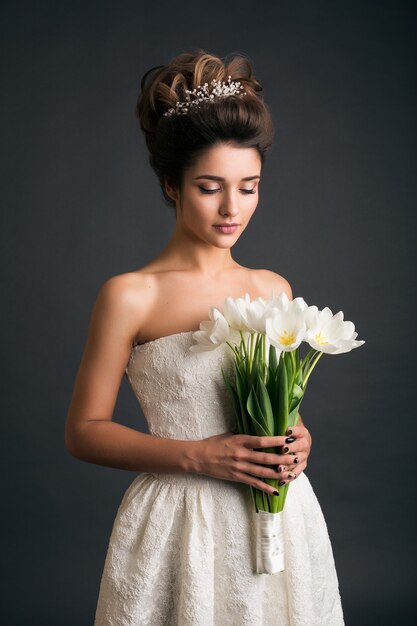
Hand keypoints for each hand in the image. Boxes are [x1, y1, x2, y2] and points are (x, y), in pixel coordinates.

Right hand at [192, 427, 310, 495]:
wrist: (199, 457)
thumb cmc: (214, 443)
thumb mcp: (230, 435)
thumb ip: (245, 436)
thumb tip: (260, 431)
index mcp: (241, 440)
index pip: (262, 441)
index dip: (276, 441)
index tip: (288, 440)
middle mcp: (242, 454)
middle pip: (266, 458)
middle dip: (283, 459)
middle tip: (296, 458)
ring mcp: (239, 467)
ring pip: (263, 472)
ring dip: (278, 474)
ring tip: (291, 474)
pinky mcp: (236, 477)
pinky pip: (253, 483)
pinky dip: (265, 488)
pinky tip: (275, 491)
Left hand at [276, 423, 311, 485]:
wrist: (296, 439)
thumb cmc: (284, 428)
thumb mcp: (284, 421)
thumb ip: (280, 417)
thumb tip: (272, 404)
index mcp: (302, 431)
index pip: (300, 430)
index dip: (294, 430)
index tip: (287, 430)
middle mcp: (305, 444)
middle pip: (300, 446)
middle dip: (292, 448)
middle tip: (283, 450)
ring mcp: (304, 456)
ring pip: (298, 462)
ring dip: (289, 466)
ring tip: (279, 469)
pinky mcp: (301, 466)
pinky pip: (296, 473)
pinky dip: (289, 478)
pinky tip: (280, 482)